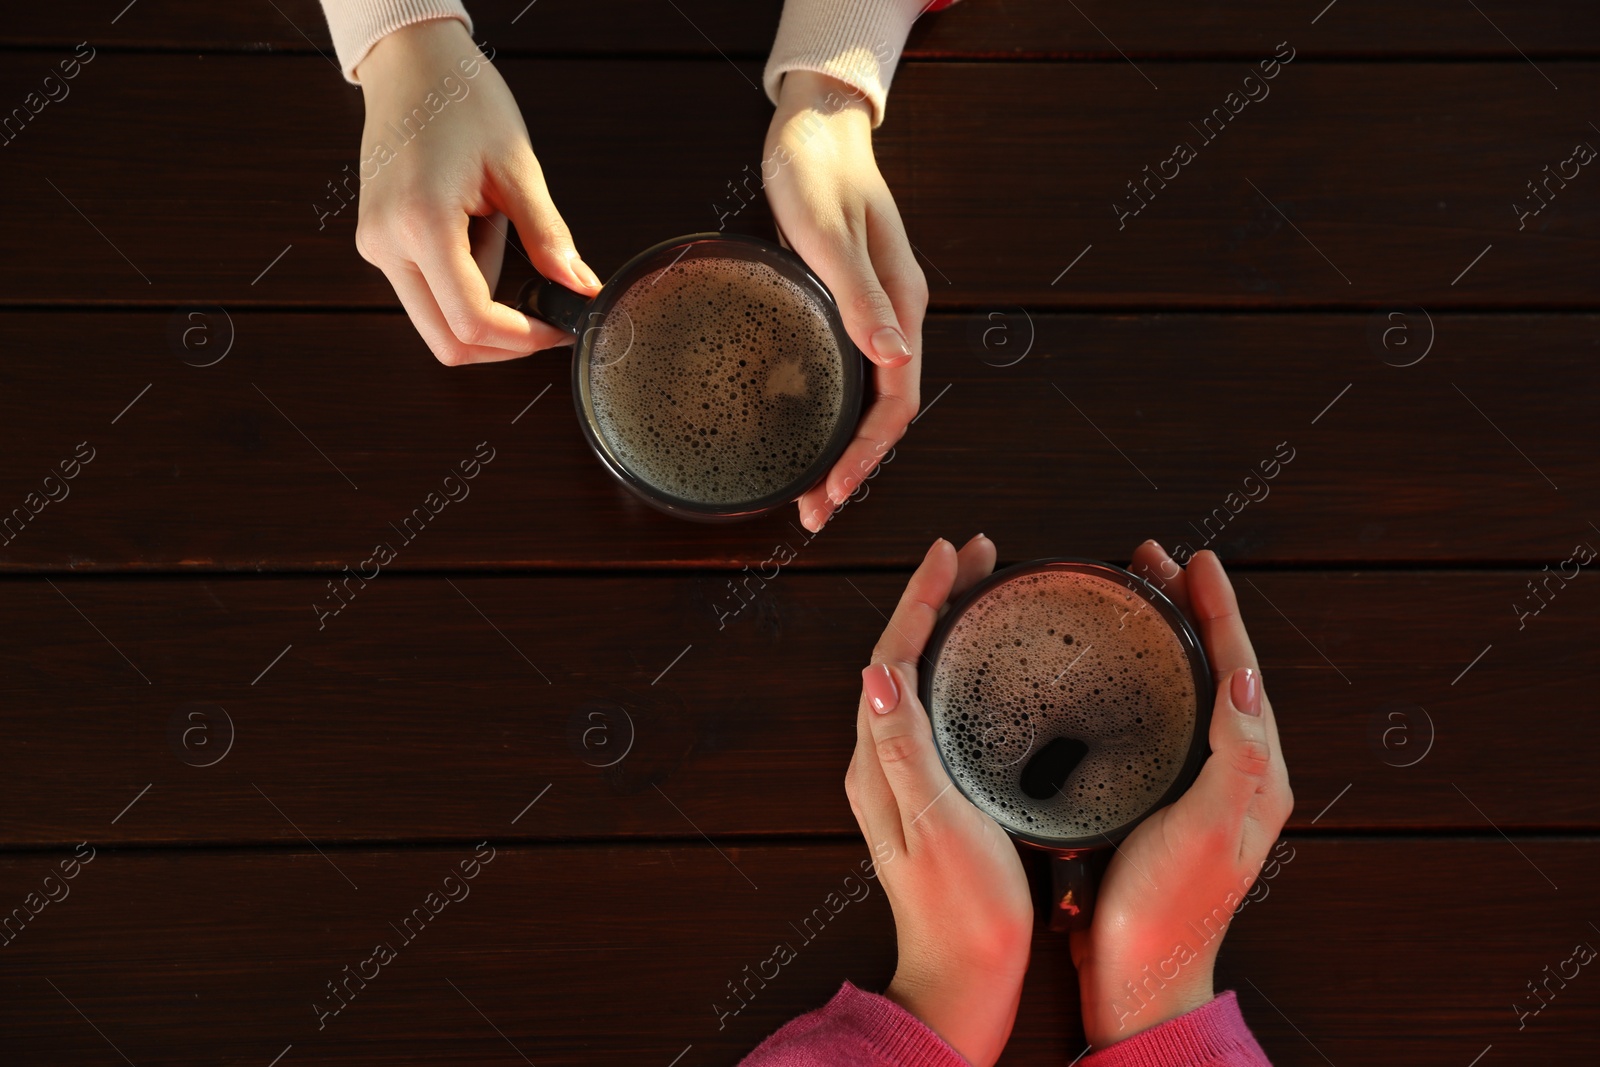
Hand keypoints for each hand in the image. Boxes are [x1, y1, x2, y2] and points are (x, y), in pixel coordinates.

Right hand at [351, 19, 601, 364]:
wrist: (412, 64)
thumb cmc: (461, 99)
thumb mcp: (517, 167)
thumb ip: (548, 236)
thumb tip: (580, 288)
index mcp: (421, 223)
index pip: (472, 321)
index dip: (522, 340)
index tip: (557, 330)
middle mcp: (387, 244)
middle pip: (447, 341)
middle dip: (503, 343)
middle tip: (546, 317)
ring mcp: (377, 247)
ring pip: (435, 324)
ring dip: (483, 311)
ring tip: (500, 239)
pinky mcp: (379, 243)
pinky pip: (426, 293)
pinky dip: (463, 287)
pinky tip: (478, 236)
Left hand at [763, 72, 927, 531]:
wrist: (815, 127)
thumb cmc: (819, 171)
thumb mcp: (830, 233)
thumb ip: (860, 297)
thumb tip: (894, 357)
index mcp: (901, 305)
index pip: (895, 401)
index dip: (866, 454)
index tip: (834, 492)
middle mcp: (893, 318)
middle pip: (883, 414)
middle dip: (853, 469)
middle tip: (814, 514)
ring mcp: (871, 315)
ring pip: (865, 400)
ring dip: (841, 450)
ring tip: (809, 493)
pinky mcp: (845, 307)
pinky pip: (846, 377)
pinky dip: (828, 416)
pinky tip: (805, 434)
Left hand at [847, 534, 1031, 1066]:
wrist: (964, 978)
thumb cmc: (961, 909)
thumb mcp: (937, 822)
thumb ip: (904, 747)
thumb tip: (876, 672)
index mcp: (878, 760)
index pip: (892, 654)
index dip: (921, 597)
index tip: (952, 551)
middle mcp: (881, 761)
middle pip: (901, 655)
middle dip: (935, 599)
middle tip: (977, 556)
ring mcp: (905, 777)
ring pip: (919, 677)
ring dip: (945, 627)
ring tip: (981, 589)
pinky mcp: (931, 792)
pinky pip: (937, 706)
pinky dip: (957, 667)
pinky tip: (986, 665)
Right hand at [1071, 543, 1294, 1046]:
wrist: (1139, 978)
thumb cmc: (1168, 911)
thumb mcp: (1208, 828)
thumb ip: (1235, 754)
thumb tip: (1245, 676)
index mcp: (1255, 774)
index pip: (1242, 671)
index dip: (1219, 610)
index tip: (1195, 561)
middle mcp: (1232, 774)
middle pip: (1217, 670)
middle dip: (1190, 610)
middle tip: (1152, 562)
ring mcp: (1195, 786)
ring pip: (1187, 689)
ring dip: (1166, 636)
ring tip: (1134, 595)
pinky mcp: (1158, 800)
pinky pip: (1158, 719)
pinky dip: (1140, 678)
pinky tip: (1110, 671)